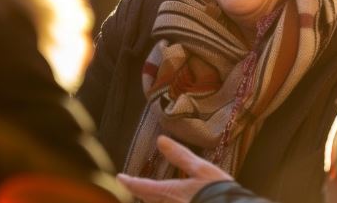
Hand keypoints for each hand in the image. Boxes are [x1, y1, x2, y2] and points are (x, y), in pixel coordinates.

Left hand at [117, 135, 232, 202]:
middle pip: (148, 200)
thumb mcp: (201, 168)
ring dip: (154, 199)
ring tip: (152, 192)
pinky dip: (166, 201)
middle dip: (141, 193)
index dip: (129, 182)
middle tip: (135, 185)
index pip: (143, 187)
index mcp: (169, 193)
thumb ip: (180, 155)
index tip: (119, 177)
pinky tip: (175, 198)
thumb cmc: (218, 190)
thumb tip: (161, 140)